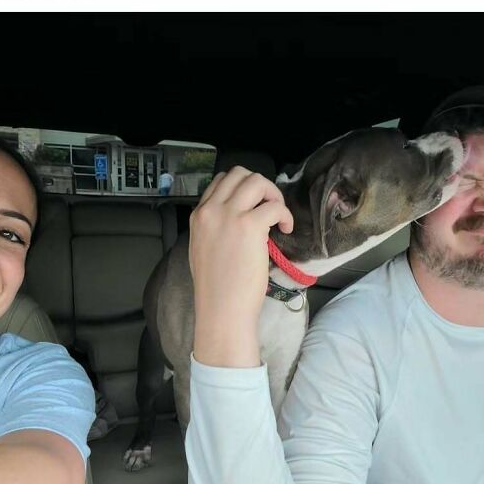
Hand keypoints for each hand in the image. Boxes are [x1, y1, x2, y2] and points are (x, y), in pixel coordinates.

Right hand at [189, 167, 293, 366]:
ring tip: (278, 215)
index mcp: (198, 215)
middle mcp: (211, 210)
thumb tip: (236, 218)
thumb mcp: (202, 248)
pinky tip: (285, 228)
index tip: (254, 204)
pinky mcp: (250, 226)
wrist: (221, 310)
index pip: (220, 181)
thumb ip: (213, 227)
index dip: (242, 188)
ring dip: (273, 194)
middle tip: (269, 206)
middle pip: (239, 173)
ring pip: (257, 181)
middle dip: (260, 185)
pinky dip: (285, 214)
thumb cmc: (215, 288)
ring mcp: (229, 216)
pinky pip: (274, 206)